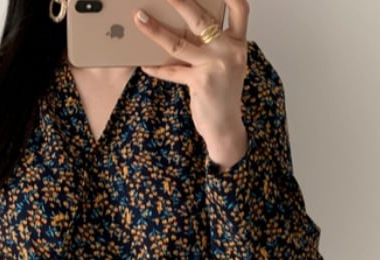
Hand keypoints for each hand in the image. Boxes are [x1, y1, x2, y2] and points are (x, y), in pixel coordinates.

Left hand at [134, 0, 249, 169]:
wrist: (226, 127)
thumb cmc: (222, 95)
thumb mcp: (224, 66)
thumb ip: (211, 46)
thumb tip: (180, 28)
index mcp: (238, 44)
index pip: (240, 9)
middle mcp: (229, 51)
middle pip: (202, 19)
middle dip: (179, 1)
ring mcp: (216, 66)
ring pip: (179, 42)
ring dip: (155, 30)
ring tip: (139, 18)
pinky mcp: (201, 82)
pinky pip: (172, 70)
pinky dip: (157, 68)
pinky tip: (145, 64)